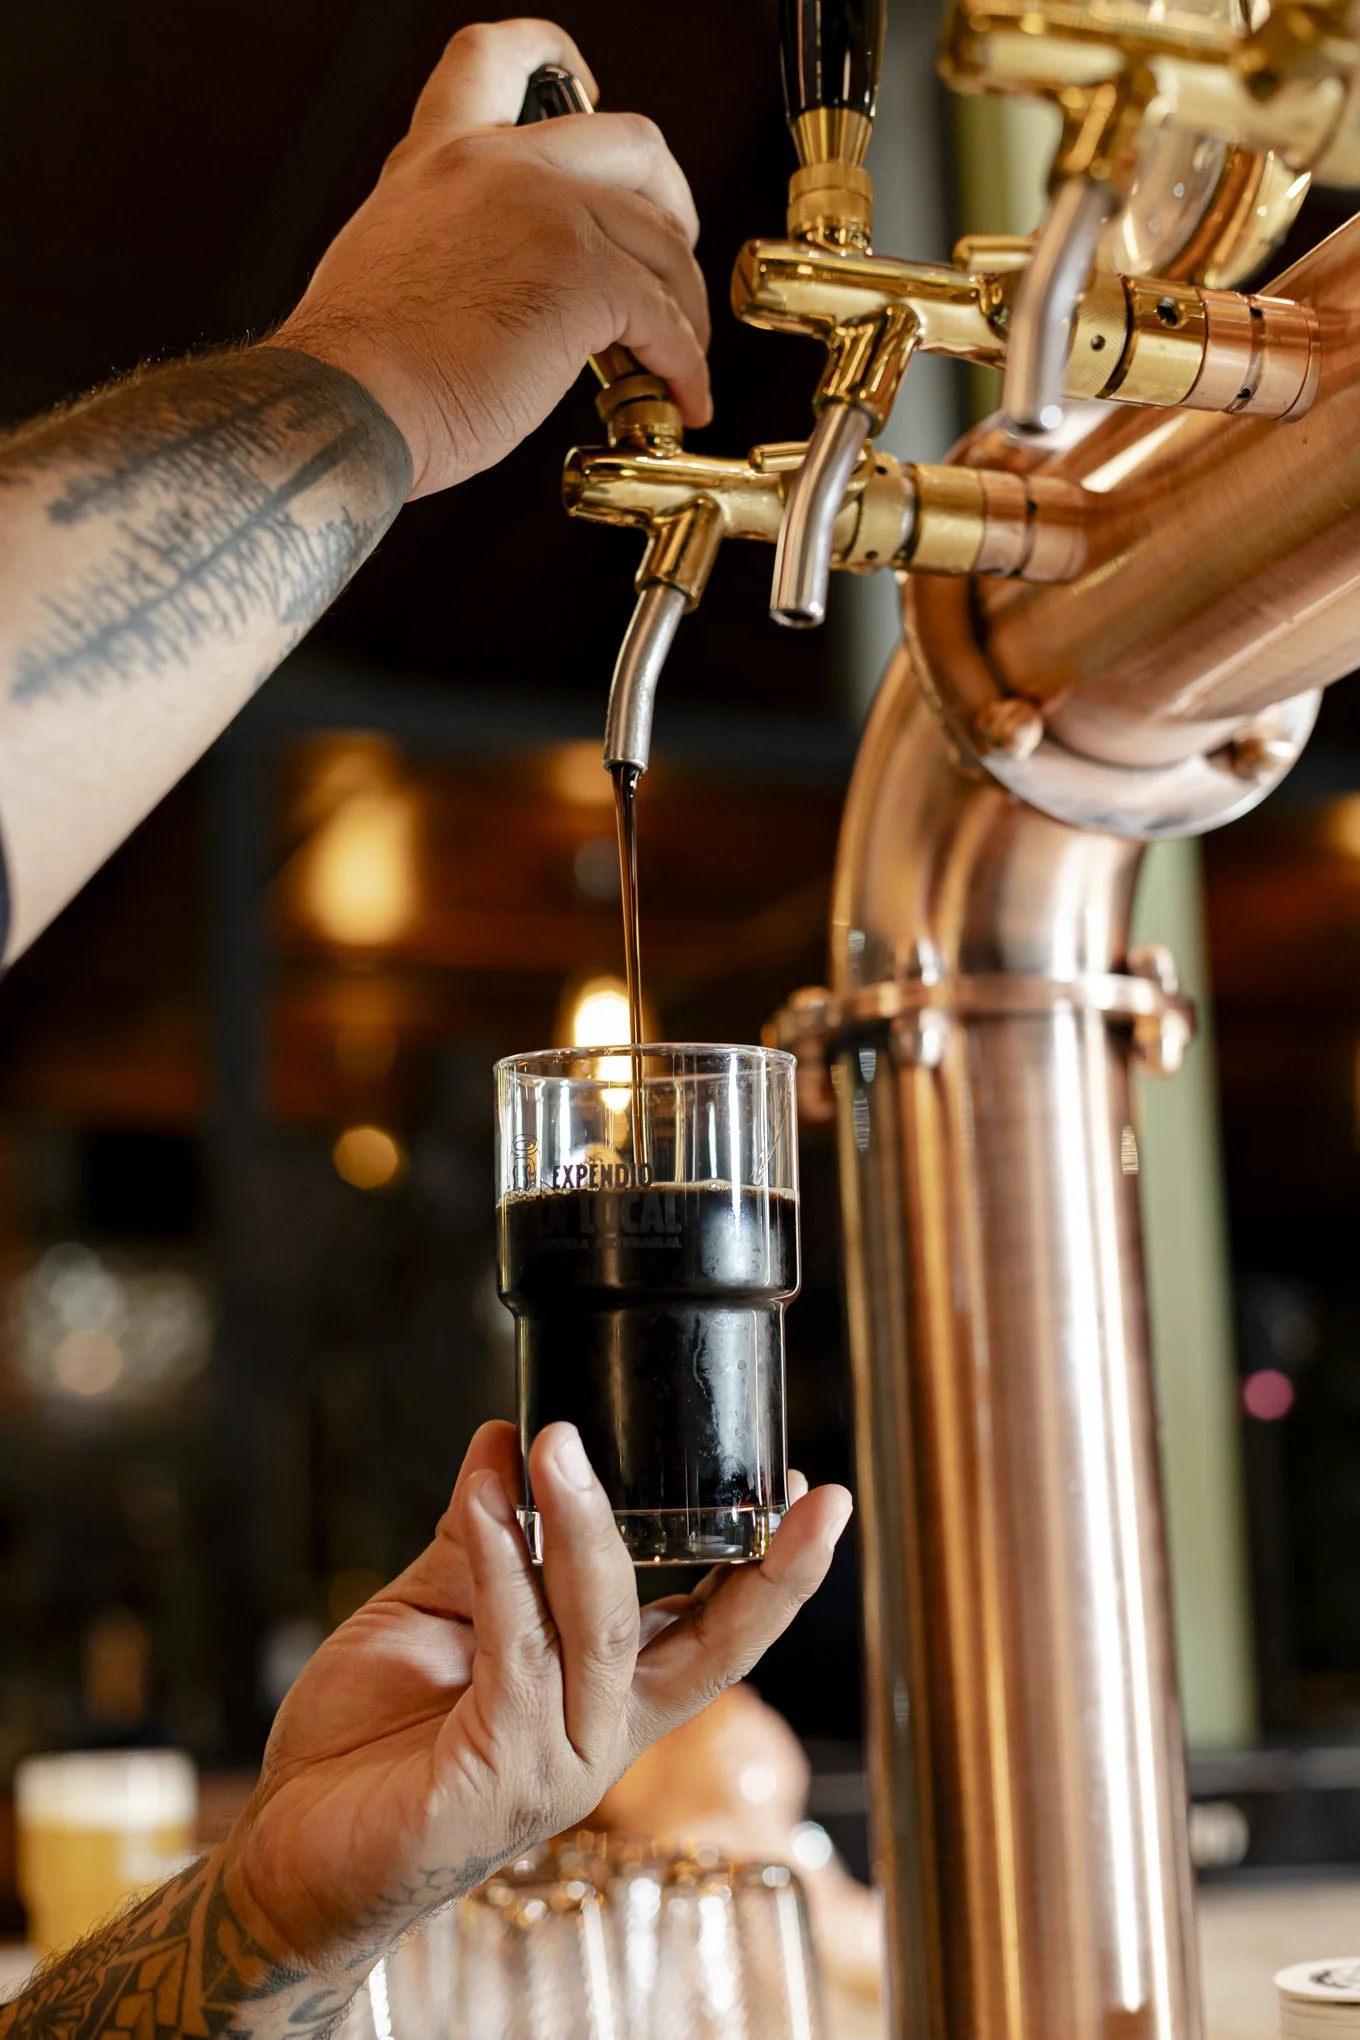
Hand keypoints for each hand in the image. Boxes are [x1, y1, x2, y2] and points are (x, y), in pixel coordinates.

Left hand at [223, 1420, 850, 1973]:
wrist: (288, 1844)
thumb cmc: (369, 1740)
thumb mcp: (438, 1614)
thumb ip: (485, 1539)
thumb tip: (507, 1438)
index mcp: (604, 1693)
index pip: (716, 1628)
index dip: (773, 1570)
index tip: (811, 1495)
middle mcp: (601, 1732)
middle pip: (713, 1646)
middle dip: (764, 1568)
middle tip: (782, 1484)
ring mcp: (558, 1762)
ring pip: (604, 1628)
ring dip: (584, 1523)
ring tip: (557, 1441)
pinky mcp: (498, 1774)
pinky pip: (517, 1650)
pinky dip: (501, 1563)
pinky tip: (484, 1499)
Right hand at [268, 18, 711, 497]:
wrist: (348, 404)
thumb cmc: (362, 367)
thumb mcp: (394, 260)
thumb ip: (458, 241)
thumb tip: (508, 282)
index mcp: (438, 157)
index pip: (496, 58)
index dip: (553, 56)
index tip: (585, 80)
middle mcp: (494, 165)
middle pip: (633, 141)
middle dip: (673, 202)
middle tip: (669, 262)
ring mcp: (546, 212)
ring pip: (662, 238)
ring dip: (686, 304)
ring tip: (681, 355)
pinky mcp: (584, 277)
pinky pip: (667, 316)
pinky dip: (686, 362)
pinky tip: (681, 393)